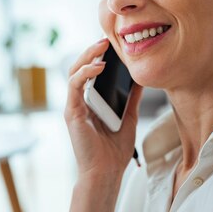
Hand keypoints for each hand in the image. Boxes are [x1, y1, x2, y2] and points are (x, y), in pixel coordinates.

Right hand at [64, 38, 143, 179]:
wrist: (106, 173)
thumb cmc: (114, 150)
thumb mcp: (129, 117)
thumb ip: (132, 97)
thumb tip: (141, 77)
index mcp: (91, 101)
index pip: (91, 71)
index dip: (99, 56)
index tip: (114, 43)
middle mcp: (79, 101)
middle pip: (80, 67)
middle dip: (92, 50)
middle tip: (107, 38)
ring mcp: (74, 105)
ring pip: (74, 71)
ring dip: (87, 56)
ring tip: (102, 45)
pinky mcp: (71, 112)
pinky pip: (74, 86)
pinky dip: (85, 73)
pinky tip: (99, 66)